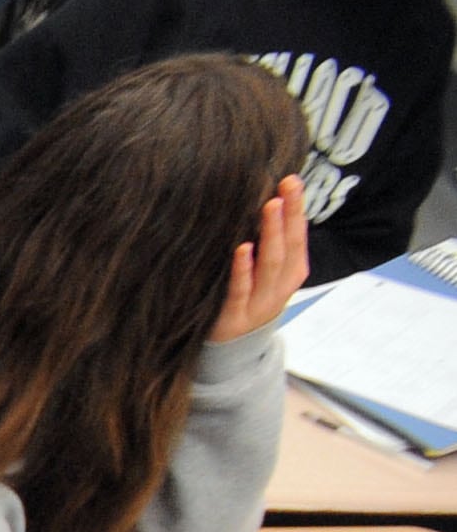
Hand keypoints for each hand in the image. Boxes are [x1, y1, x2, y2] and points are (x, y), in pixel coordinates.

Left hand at [211, 175, 308, 343]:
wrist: (234, 351)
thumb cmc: (249, 298)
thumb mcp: (266, 273)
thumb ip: (270, 244)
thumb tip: (267, 200)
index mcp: (292, 271)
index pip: (297, 235)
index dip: (296, 208)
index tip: (292, 180)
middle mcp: (281, 286)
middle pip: (287, 246)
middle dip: (288, 215)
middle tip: (286, 185)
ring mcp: (260, 303)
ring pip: (270, 265)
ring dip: (271, 234)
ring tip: (270, 206)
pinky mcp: (234, 317)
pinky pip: (240, 291)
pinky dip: (242, 270)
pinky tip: (242, 249)